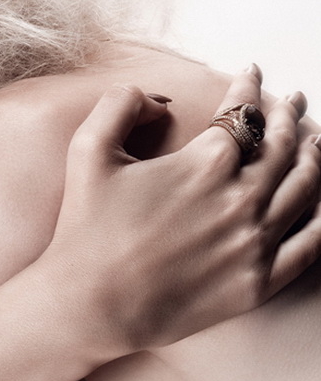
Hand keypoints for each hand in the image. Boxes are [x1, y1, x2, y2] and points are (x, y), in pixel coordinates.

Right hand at [46, 67, 320, 356]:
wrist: (88, 307)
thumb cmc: (84, 230)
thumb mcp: (87, 150)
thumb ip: (122, 103)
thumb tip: (160, 98)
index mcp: (206, 163)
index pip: (245, 111)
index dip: (250, 85)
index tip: (251, 73)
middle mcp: (241, 199)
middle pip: (285, 144)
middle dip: (290, 114)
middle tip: (293, 101)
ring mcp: (254, 244)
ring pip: (305, 187)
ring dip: (314, 155)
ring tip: (313, 140)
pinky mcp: (256, 284)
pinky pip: (310, 244)